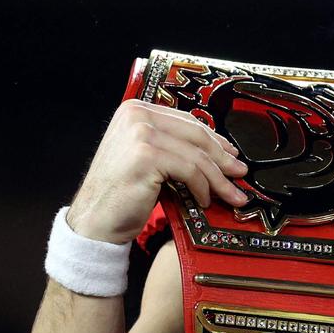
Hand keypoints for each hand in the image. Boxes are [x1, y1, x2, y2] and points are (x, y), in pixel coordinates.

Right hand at [66, 99, 250, 243]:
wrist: (94, 222)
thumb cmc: (121, 194)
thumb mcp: (147, 159)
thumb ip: (172, 146)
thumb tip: (218, 151)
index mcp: (135, 110)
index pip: (187, 121)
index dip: (214, 138)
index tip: (231, 154)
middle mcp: (136, 115)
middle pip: (196, 134)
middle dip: (222, 157)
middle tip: (240, 174)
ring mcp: (140, 133)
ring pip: (197, 155)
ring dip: (218, 178)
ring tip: (231, 194)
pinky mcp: (146, 155)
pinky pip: (190, 170)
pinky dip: (202, 187)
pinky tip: (204, 200)